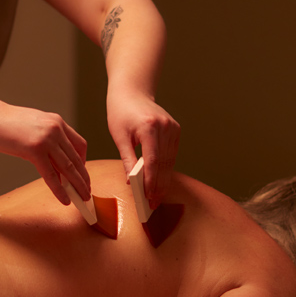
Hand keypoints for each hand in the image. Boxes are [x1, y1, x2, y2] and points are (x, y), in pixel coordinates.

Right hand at [0, 99, 89, 204]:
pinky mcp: (34, 150)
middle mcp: (56, 128)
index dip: (84, 162)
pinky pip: (50, 174)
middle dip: (84, 178)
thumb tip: (54, 161)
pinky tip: (64, 199)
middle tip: (87, 192)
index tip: (82, 174)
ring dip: (77, 186)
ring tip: (82, 199)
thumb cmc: (5, 123)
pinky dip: (59, 190)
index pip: (80, 144)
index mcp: (57, 122)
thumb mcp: (33, 127)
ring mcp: (46, 139)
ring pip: (68, 168)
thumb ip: (46, 140)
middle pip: (77, 158)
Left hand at [107, 89, 179, 208]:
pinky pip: (172, 154)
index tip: (148, 197)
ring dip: (163, 180)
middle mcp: (165, 127)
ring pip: (170, 161)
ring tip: (156, 197)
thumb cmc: (120, 113)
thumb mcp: (119, 136)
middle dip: (158, 186)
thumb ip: (127, 159)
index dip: (151, 182)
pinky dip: (166, 168)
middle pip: (164, 163)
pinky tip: (160, 181)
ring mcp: (173, 128)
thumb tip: (132, 181)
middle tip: (152, 204)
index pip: (153, 161)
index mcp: (150, 127)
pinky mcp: (176, 130)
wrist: (132, 92)